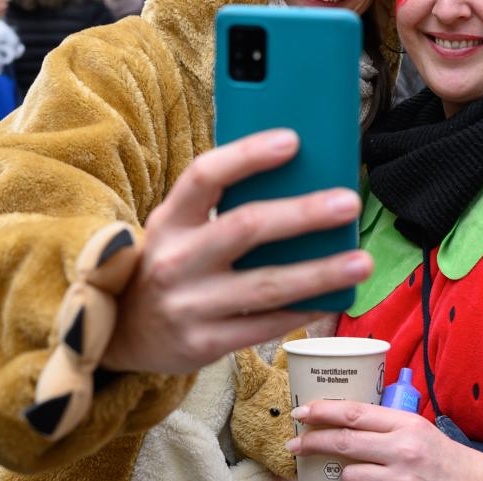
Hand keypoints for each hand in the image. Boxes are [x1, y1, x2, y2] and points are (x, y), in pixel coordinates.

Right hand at [102, 129, 371, 373]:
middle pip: (246, 227)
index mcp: (168, 219)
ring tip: (361, 260)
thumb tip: (296, 178)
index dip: (247, 155)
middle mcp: (174, 260)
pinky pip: (265, 325)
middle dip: (303, 213)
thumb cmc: (168, 264)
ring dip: (320, 272)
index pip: (204, 175)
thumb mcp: (177, 228)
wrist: (121, 334)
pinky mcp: (203, 343)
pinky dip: (304, 310)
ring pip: (266, 284)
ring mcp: (188, 305)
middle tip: (349, 202)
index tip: (292, 140)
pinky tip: (334, 297)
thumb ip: (220, 206)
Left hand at [287, 401, 482, 480]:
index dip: (322, 411)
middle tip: (292, 443)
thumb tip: (344, 414)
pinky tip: (350, 477)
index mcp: (404, 422)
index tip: (301, 411)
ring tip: (331, 465)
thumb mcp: (414, 426)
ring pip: (349, 472)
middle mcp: (400, 448)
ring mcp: (399, 476)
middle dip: (312, 441)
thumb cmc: (439, 452)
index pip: (354, 413)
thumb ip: (383, 421)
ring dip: (335, 468)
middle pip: (344, 441)